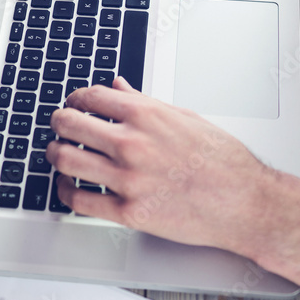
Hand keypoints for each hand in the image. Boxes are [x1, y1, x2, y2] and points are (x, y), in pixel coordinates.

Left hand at [46, 78, 272, 251]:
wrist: (244, 201)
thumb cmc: (222, 160)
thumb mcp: (184, 117)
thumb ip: (144, 102)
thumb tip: (118, 87)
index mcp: (146, 115)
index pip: (89, 97)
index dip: (74, 99)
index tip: (73, 105)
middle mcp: (132, 143)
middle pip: (69, 124)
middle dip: (58, 123)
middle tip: (58, 127)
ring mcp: (127, 179)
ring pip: (66, 160)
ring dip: (55, 155)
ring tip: (58, 154)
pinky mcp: (129, 212)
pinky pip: (79, 200)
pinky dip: (65, 191)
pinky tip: (68, 187)